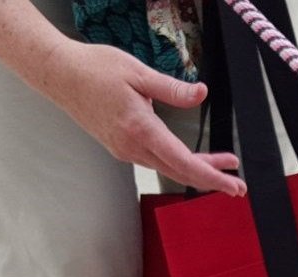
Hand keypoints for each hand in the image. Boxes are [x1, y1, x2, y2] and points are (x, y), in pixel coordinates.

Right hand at [35, 39, 245, 195]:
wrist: (60, 76)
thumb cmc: (96, 69)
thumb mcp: (138, 73)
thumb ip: (172, 89)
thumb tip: (201, 94)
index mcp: (140, 130)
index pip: (183, 162)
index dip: (212, 176)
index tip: (233, 184)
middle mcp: (132, 147)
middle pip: (179, 172)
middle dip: (211, 179)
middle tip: (237, 186)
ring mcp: (124, 150)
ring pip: (168, 168)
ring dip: (196, 169)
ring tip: (222, 165)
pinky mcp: (120, 147)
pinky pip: (155, 161)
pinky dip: (178, 163)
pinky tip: (190, 158)